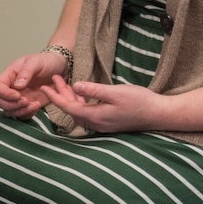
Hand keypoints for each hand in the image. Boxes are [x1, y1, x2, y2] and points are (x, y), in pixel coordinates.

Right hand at [0, 51, 68, 119]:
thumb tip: (17, 85)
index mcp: (10, 75)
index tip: (17, 95)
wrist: (60, 68)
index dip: (4, 93)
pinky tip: (37, 106)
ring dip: (20, 111)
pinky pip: (21, 115)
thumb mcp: (36, 62)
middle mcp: (11, 88)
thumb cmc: (46, 61)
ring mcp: (19, 98)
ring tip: (34, 104)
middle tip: (25, 101)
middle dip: (10, 105)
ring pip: (9, 111)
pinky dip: (27, 114)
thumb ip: (26, 72)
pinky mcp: (28, 105)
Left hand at [38, 75, 171, 133]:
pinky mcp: (108, 122)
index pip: (68, 107)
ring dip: (71, 98)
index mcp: (95, 116)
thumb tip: (75, 85)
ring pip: (80, 111)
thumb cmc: (139, 101)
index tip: (44, 87)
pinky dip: (81, 102)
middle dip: (61, 95)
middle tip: (53, 80)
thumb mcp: (116, 92)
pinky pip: (88, 112)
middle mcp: (96, 123)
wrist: (158, 114)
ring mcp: (102, 124)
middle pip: (72, 109)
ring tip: (64, 83)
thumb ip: (94, 89)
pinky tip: (81, 94)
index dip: (55, 97)